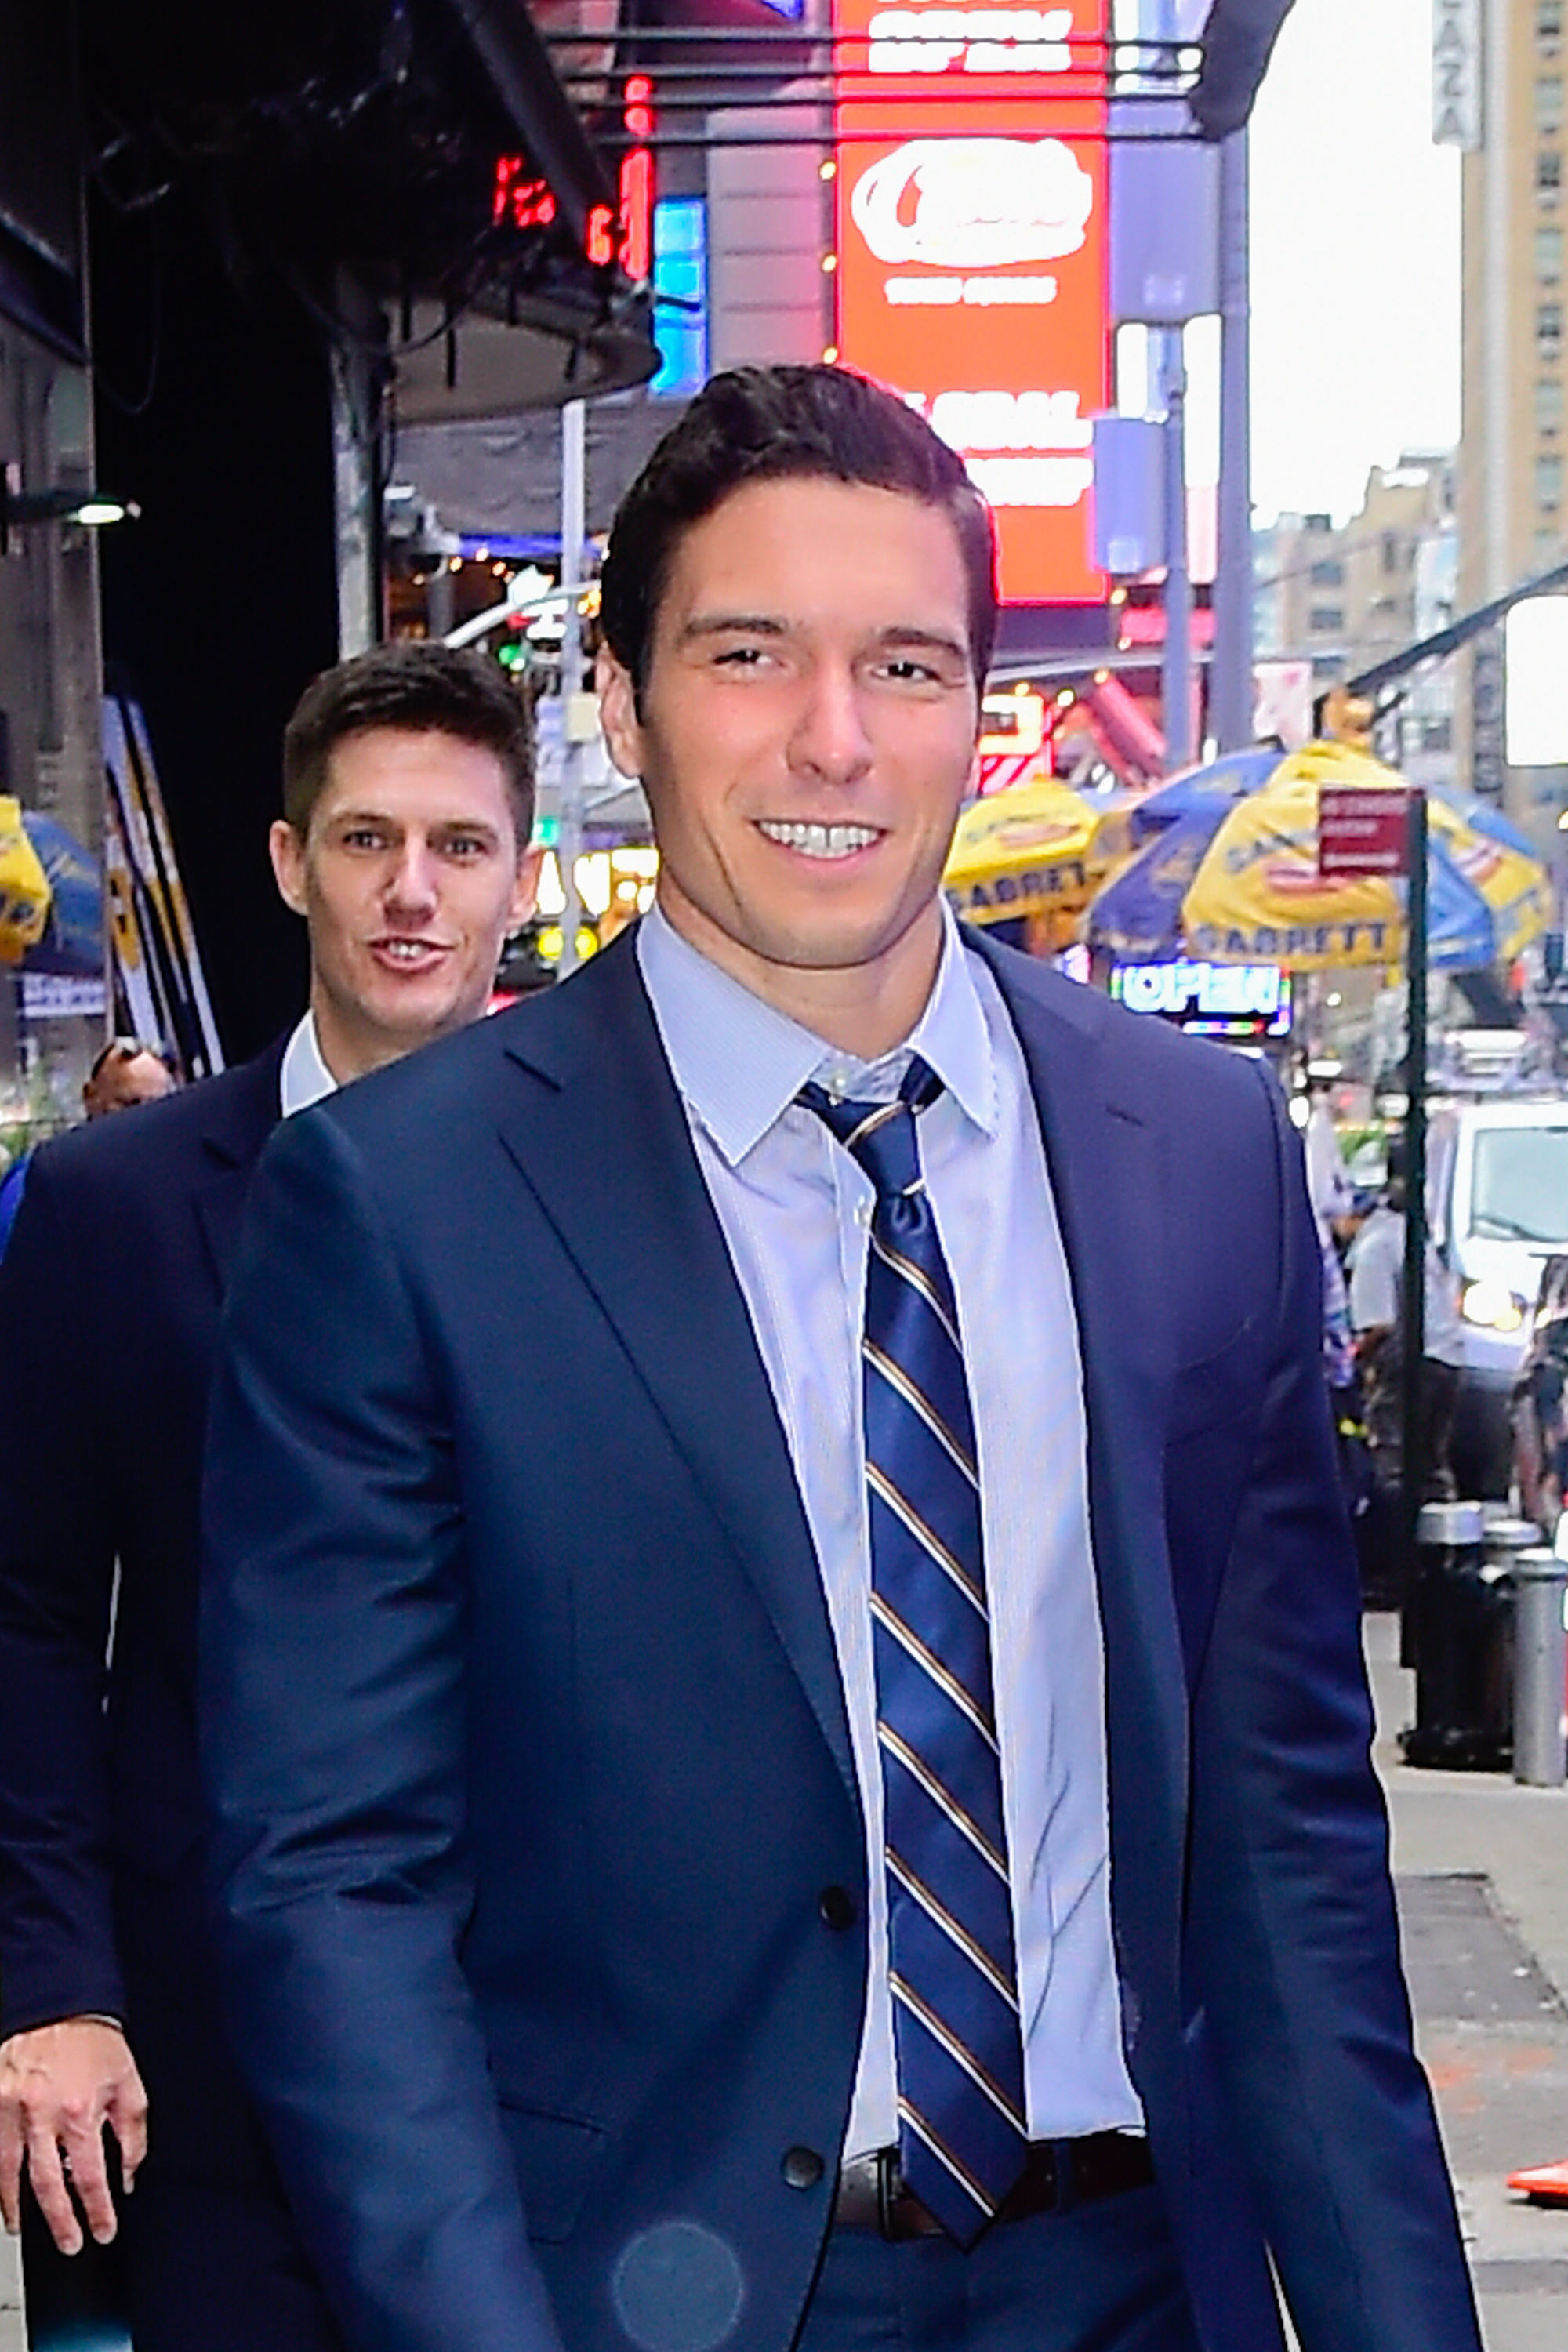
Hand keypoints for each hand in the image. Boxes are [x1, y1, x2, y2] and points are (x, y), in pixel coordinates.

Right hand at [0, 2019, 146, 2252]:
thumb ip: (132, 2131)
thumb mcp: (128, 2080)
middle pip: (47, 2186)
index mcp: (80, 2110)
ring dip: (15, 2206)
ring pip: (8, 2173)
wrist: (56, 2001)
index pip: (90, 2177)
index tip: (104, 2230)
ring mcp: (10, 2110)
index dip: (98, 2210)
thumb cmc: (92, 2038)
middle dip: (60, 2221)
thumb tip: (129, 2172)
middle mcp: (41, 2115)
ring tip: (22, 2226)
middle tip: (70, 2243)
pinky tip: (2, 2189)